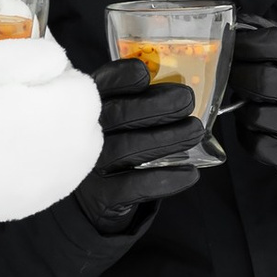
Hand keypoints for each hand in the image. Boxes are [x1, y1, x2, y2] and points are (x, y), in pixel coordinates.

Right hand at [0, 40, 102, 229]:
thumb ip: (35, 55)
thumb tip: (58, 63)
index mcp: (67, 111)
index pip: (80, 85)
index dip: (48, 77)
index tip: (15, 80)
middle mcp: (73, 153)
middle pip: (83, 123)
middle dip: (59, 110)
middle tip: (11, 103)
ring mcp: (54, 186)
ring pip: (71, 153)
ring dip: (52, 139)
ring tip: (6, 131)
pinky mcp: (31, 207)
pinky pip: (49, 178)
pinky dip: (36, 165)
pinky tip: (2, 157)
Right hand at [75, 55, 206, 236]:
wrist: (88, 203)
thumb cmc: (109, 152)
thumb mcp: (113, 124)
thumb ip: (135, 104)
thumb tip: (178, 92)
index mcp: (86, 110)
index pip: (99, 88)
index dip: (121, 77)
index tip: (145, 73)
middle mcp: (82, 137)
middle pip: (118, 115)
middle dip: (157, 105)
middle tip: (186, 100)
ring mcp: (90, 169)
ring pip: (128, 148)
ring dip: (168, 138)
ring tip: (195, 131)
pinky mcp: (102, 197)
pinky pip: (136, 186)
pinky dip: (166, 178)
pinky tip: (190, 173)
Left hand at [232, 15, 276, 178]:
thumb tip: (238, 23)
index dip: (247, 42)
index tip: (235, 43)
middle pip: (259, 81)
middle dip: (239, 75)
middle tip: (236, 73)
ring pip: (253, 114)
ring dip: (244, 106)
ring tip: (254, 101)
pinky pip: (255, 144)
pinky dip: (249, 133)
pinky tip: (259, 125)